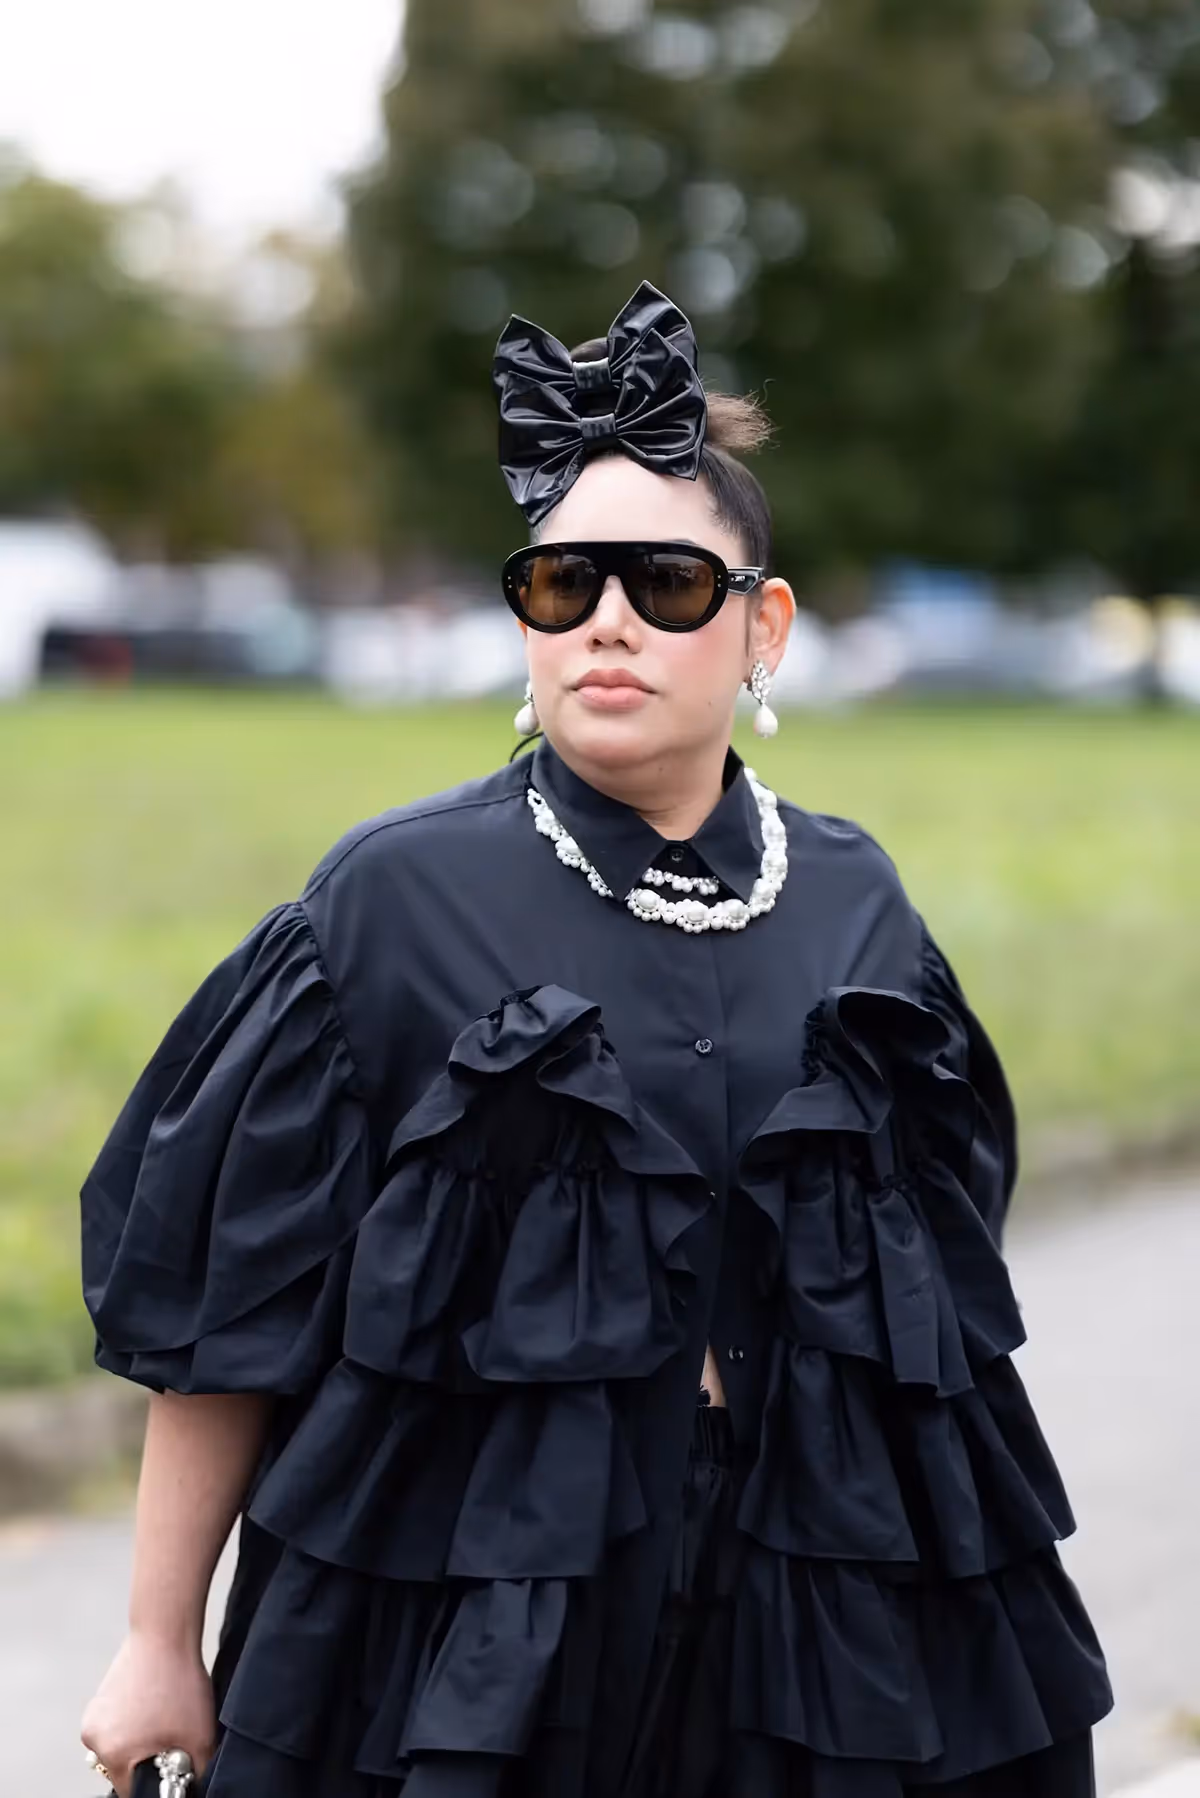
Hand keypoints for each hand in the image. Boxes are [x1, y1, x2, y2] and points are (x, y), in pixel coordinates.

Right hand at [81, 1630, 215, 1797]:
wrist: (165, 1633)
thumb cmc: (181, 1683)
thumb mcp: (200, 1736)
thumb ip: (195, 1773)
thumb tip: (193, 1785)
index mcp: (114, 1753)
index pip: (132, 1791)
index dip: (155, 1783)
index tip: (171, 1768)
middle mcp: (94, 1739)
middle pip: (122, 1770)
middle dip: (147, 1762)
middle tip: (170, 1738)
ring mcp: (92, 1719)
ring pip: (118, 1749)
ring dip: (138, 1743)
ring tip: (162, 1718)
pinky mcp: (97, 1702)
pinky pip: (114, 1728)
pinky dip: (131, 1725)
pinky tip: (152, 1705)